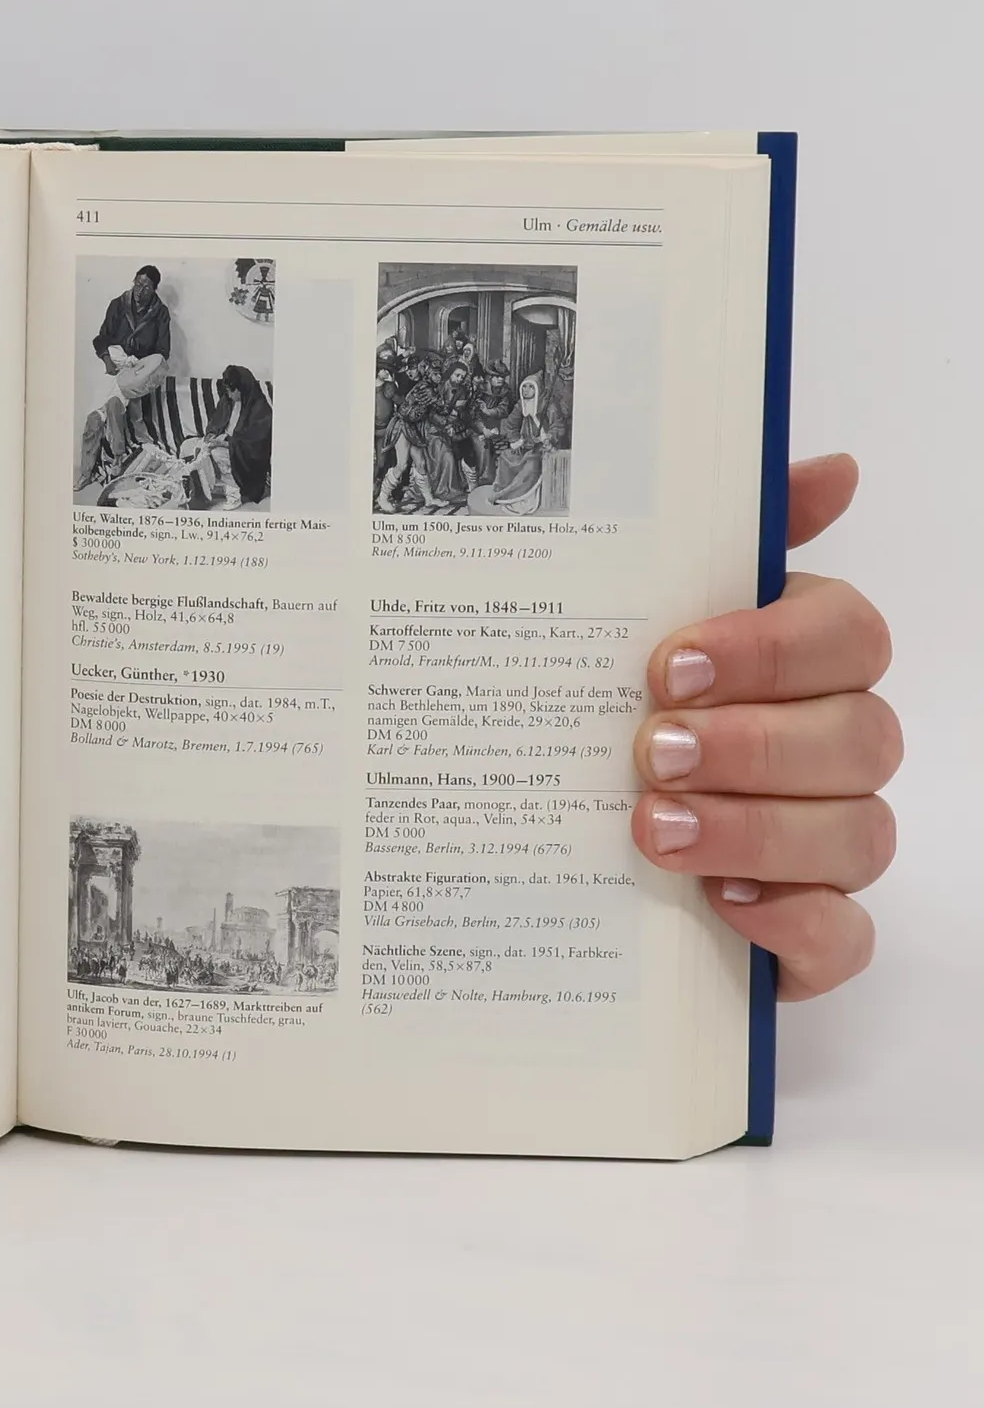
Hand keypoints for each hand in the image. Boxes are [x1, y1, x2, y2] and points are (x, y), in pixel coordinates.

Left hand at [631, 454, 899, 998]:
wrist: (548, 848)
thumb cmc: (613, 716)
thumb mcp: (633, 619)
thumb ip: (722, 541)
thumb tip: (834, 469)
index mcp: (802, 665)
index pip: (848, 635)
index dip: (768, 649)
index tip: (668, 666)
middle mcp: (833, 752)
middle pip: (859, 736)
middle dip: (752, 745)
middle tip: (650, 753)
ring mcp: (828, 849)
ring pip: (856, 835)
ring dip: (755, 831)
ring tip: (653, 830)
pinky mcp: (807, 937)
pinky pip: (845, 938)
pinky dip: (793, 925)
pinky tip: (724, 910)